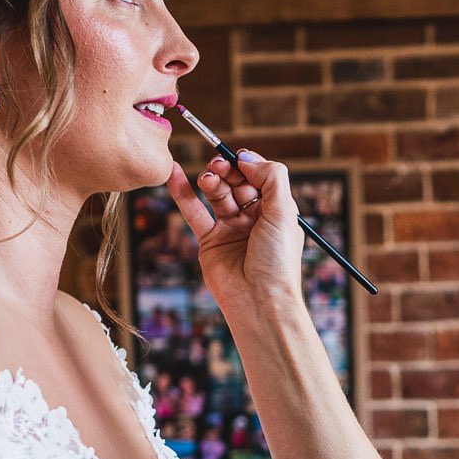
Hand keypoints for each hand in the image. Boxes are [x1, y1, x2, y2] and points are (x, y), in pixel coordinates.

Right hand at [164, 151, 305, 324]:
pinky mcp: (209, 241)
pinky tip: (174, 173)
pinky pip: (194, 212)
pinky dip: (183, 192)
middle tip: (219, 165)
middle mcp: (254, 219)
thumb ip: (271, 177)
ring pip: (217, 195)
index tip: (239, 158)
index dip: (249, 165)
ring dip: (211, 181)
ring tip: (208, 178)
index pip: (260, 177)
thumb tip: (247, 157)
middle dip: (228, 171)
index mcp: (276, 212)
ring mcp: (231, 230)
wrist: (259, 301)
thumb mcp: (284, 212)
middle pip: (237, 183)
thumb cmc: (277, 261)